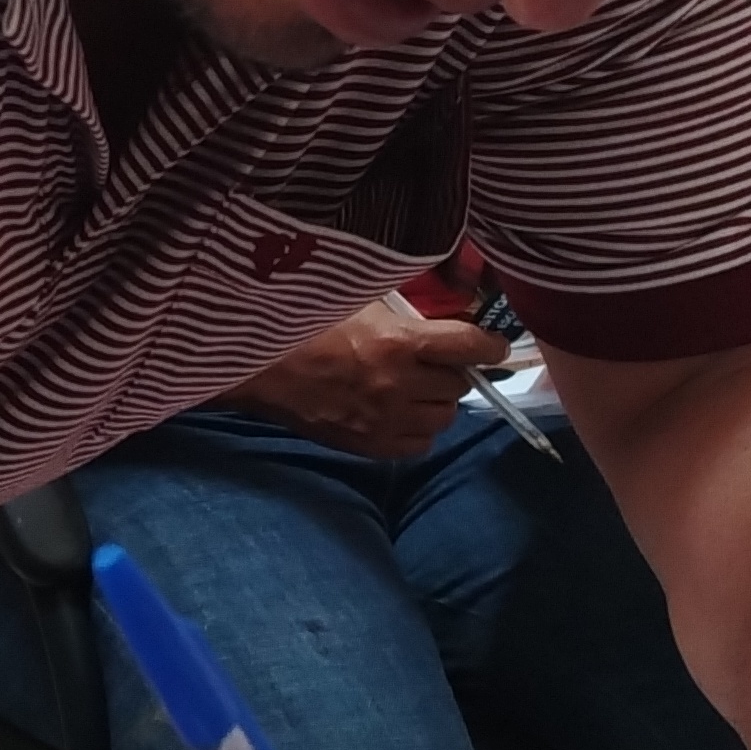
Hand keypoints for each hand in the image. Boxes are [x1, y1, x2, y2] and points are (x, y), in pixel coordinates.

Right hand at [224, 304, 507, 459]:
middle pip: (458, 385)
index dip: (489, 345)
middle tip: (431, 360)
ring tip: (413, 387)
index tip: (492, 344)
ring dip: (437, 401)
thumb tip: (443, 324)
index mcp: (398, 343)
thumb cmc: (305, 325)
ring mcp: (386, 421)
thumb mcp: (359, 303)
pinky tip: (400, 413)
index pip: (470, 347)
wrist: (259, 367)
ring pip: (444, 418)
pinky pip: (419, 444)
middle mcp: (399, 386)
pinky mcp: (370, 446)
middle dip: (451, 371)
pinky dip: (418, 429)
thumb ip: (405, 316)